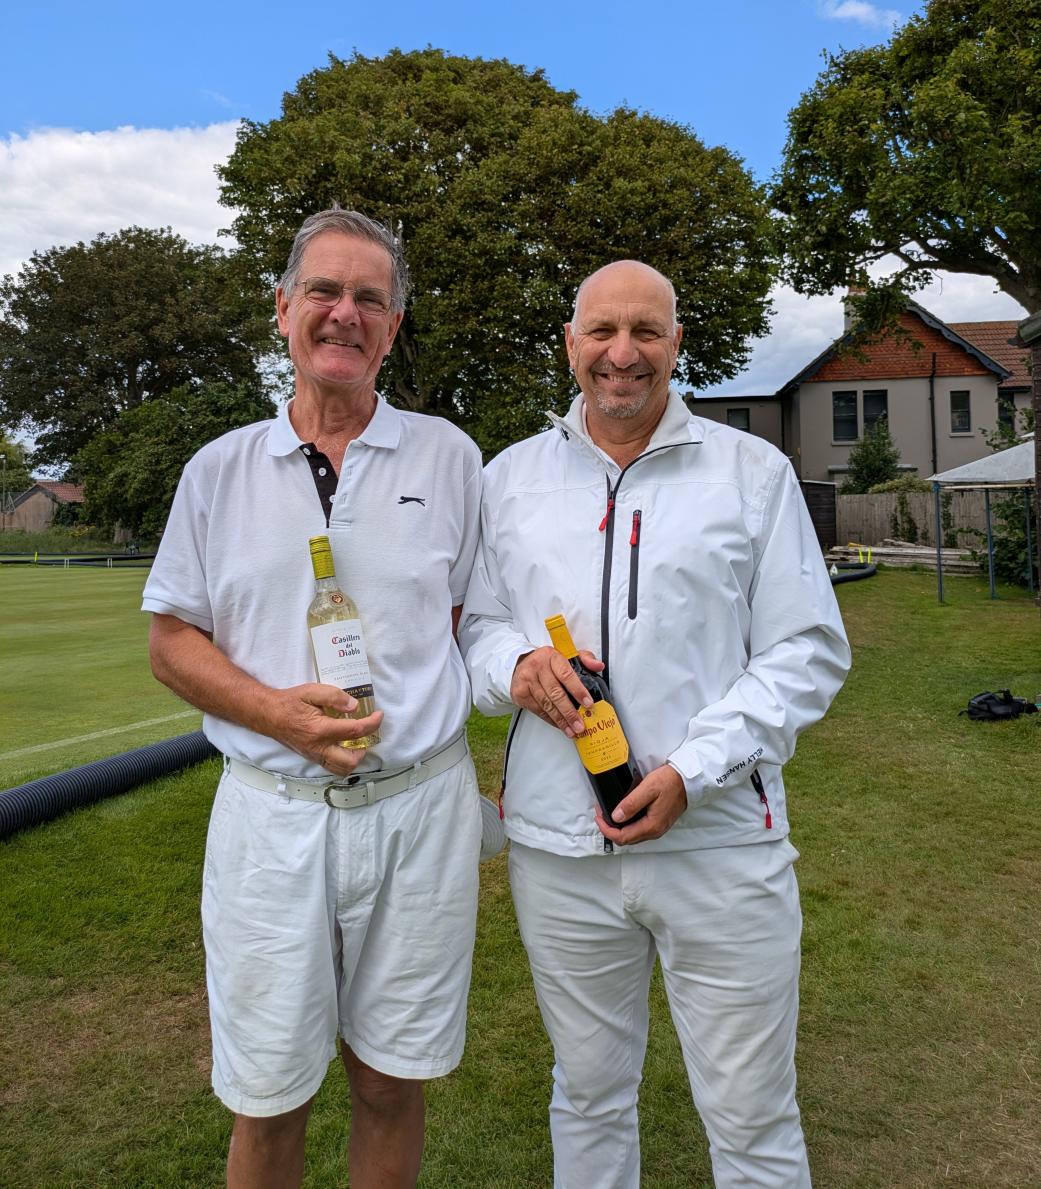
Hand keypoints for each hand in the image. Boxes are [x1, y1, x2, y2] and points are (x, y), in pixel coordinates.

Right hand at [266, 682, 383, 776]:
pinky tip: (344, 746)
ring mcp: (314, 756)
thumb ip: (335, 697)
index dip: (372, 723)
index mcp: (320, 730)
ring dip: (355, 757)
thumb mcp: (312, 691)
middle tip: (366, 732)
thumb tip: (354, 706)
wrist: (269, 715)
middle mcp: (318, 747)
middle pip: (351, 760)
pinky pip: (332, 767)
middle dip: (365, 747)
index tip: (379, 715)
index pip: (355, 731)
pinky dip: (343, 760)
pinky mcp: (312, 758)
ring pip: (342, 769)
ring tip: (357, 741)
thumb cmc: (290, 702)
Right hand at [510, 647, 602, 736]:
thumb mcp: (566, 655)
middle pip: (556, 693)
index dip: (578, 691)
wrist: (520, 664)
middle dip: (570, 712)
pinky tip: (560, 725)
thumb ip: (584, 659)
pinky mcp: (521, 693)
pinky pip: (538, 710)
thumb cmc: (547, 662)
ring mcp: (527, 681)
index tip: (588, 703)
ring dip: (561, 720)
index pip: (566, 675)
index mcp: (551, 656)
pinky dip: (551, 720)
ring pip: (547, 705)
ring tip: (572, 730)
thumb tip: (598, 665)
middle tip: (580, 724)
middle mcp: (537, 668)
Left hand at [595, 764, 687, 844]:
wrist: (688, 780)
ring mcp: (657, 828)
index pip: (622, 837)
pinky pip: (639, 829)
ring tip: (609, 812)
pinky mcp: (658, 822)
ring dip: (618, 827)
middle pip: (626, 839)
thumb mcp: (648, 788)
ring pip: (632, 835)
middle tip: (601, 813)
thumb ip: (631, 804)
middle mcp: (655, 831)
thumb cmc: (671, 782)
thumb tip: (616, 817)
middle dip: (610, 828)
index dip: (606, 829)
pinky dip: (627, 824)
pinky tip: (623, 813)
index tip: (598, 817)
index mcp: (651, 826)